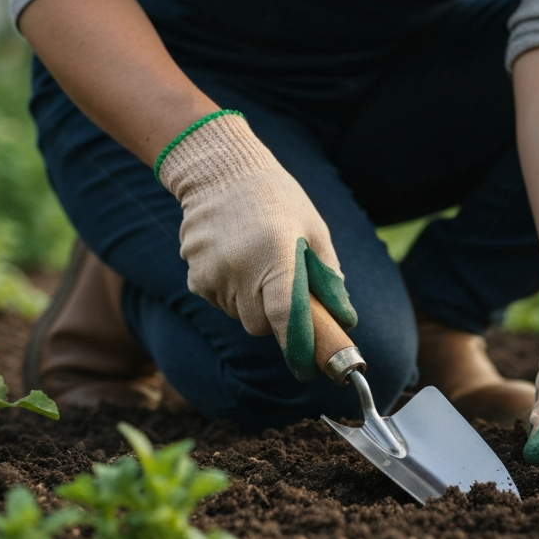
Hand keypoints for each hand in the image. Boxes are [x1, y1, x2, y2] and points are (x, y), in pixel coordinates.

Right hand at [159, 112, 355, 381]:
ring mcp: (213, 274)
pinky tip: (236, 259)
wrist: (221, 171)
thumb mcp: (314, 230)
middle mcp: (241, 268)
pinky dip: (232, 292)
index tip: (307, 368)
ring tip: (258, 262)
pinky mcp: (195, 276)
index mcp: (277, 255)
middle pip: (261, 326)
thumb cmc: (278, 199)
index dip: (299, 346)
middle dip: (277, 320)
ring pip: (240, 315)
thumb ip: (328, 277)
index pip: (287, 316)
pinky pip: (220, 302)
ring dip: (253, 303)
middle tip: (285, 291)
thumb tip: (344, 318)